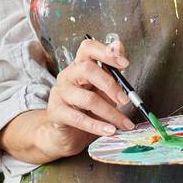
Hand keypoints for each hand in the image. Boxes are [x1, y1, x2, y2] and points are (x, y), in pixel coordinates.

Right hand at [34, 37, 134, 160]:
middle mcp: (68, 76)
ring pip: (88, 99)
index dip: (106, 52)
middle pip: (87, 69)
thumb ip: (112, 74)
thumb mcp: (103, 92)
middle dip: (111, 85)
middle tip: (126, 100)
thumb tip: (120, 49)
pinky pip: (79, 119)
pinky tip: (109, 130)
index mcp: (79, 66)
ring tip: (124, 124)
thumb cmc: (86, 110)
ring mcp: (60, 93)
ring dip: (111, 113)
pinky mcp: (56, 112)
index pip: (88, 48)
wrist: (66, 134)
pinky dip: (98, 126)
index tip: (124, 63)